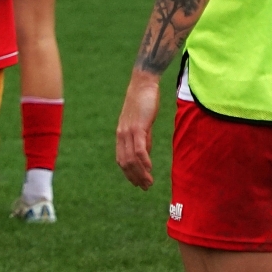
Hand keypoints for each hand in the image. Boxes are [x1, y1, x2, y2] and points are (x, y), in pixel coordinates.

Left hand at [115, 70, 160, 188]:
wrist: (143, 84)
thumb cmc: (144, 103)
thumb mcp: (142, 124)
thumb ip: (143, 139)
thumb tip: (145, 155)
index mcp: (121, 135)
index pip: (122, 160)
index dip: (129, 174)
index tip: (138, 184)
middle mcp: (121, 134)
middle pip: (125, 162)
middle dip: (135, 177)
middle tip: (145, 187)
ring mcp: (128, 131)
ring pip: (131, 158)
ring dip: (140, 173)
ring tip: (149, 182)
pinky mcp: (137, 126)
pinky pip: (139, 148)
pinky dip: (144, 160)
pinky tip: (149, 168)